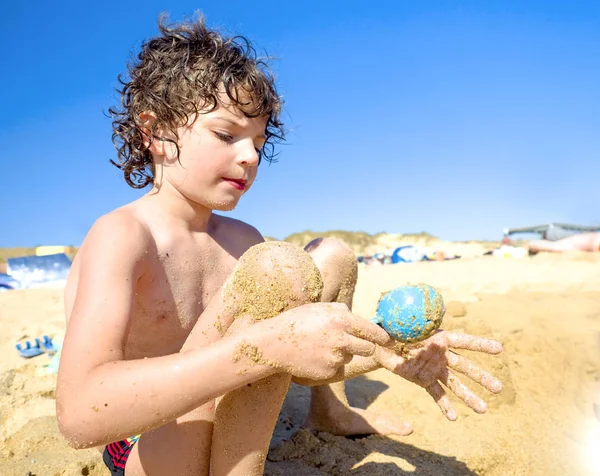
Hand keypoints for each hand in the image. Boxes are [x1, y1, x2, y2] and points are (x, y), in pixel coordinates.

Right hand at [260, 302, 392, 380]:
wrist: (273, 344)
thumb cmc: (296, 322)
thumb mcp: (319, 308)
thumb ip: (341, 310)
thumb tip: (357, 315)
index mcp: (341, 320)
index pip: (371, 330)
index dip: (383, 336)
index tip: (390, 340)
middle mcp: (341, 339)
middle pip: (367, 348)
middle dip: (363, 346)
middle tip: (351, 344)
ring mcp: (335, 358)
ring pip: (350, 357)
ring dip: (342, 354)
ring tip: (320, 348)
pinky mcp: (328, 372)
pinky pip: (338, 368)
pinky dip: (330, 365)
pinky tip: (315, 358)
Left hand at [376, 330, 502, 419]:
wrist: (381, 345)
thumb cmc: (394, 330)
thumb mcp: (403, 324)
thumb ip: (419, 321)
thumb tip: (437, 309)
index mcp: (440, 337)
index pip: (464, 341)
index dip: (481, 344)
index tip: (500, 348)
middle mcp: (442, 355)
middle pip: (465, 367)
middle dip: (482, 378)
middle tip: (499, 388)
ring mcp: (435, 369)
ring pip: (455, 384)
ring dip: (469, 397)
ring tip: (484, 410)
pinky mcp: (425, 381)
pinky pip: (437, 394)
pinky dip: (445, 406)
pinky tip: (453, 418)